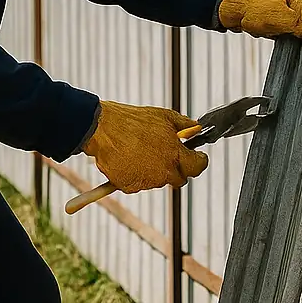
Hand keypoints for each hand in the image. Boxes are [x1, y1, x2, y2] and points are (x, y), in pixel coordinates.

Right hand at [82, 101, 209, 192]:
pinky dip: (137, 175)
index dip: (199, 160)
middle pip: (180, 178)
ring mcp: (147, 181)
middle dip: (177, 168)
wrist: (102, 129)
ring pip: (158, 181)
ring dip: (155, 171)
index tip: (196, 156)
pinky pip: (139, 184)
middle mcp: (164, 172)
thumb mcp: (164, 116)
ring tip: (141, 152)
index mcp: (176, 155)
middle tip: (165, 154)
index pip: (198, 166)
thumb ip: (186, 125)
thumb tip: (197, 129)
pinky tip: (129, 159)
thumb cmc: (133, 121)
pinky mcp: (130, 186)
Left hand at [219, 0, 301, 38]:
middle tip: (274, 27)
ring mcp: (279, 9)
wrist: (229, 10)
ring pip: (285, 31)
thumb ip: (301, 24)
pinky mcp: (269, 17)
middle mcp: (290, 1)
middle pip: (298, 27)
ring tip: (264, 26)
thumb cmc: (252, 9)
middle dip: (286, 32)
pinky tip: (259, 28)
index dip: (301, 29)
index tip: (291, 31)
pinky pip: (274, 32)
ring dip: (274, 33)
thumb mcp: (282, 17)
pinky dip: (267, 33)